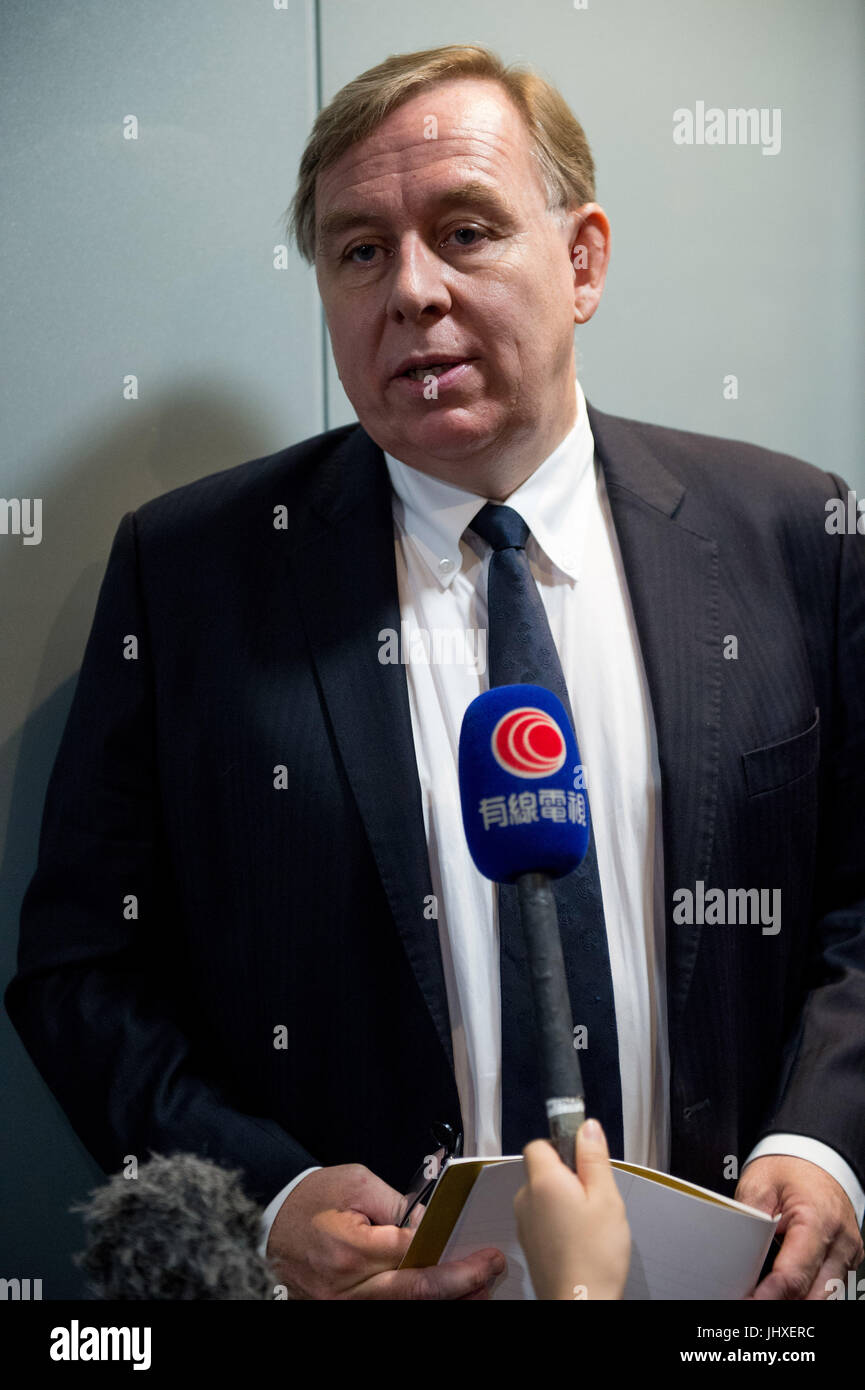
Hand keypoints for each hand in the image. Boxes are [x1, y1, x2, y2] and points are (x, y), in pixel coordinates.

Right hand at [266, 1163, 505, 1298]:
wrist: (269, 1223)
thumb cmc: (310, 1198)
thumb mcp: (356, 1183)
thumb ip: (397, 1204)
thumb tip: (430, 1225)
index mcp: (349, 1247)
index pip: (413, 1255)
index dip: (451, 1255)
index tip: (482, 1252)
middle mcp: (345, 1286)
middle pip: (413, 1292)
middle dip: (458, 1284)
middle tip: (489, 1272)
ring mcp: (342, 1305)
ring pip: (403, 1308)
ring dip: (444, 1300)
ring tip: (476, 1290)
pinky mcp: (341, 1310)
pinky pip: (385, 1308)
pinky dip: (417, 1302)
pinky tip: (443, 1296)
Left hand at [513, 1118, 630, 1299]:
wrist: (580, 1303)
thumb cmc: (594, 1258)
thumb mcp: (607, 1198)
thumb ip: (594, 1158)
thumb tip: (587, 1127)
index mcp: (543, 1181)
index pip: (540, 1143)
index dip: (563, 1145)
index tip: (584, 1157)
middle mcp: (526, 1199)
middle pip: (543, 1169)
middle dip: (568, 1176)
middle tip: (594, 1196)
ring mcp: (524, 1222)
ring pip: (543, 1194)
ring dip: (563, 1199)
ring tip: (589, 1222)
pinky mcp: (529, 1242)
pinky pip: (541, 1217)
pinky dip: (557, 1220)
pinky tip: (579, 1238)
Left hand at [735, 1155, 863, 1299]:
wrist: (815, 1154)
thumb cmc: (789, 1167)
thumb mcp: (759, 1185)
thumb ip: (750, 1222)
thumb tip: (737, 1258)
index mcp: (817, 1219)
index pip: (793, 1275)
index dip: (768, 1296)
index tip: (747, 1302)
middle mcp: (840, 1240)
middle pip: (812, 1294)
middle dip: (781, 1302)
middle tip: (749, 1301)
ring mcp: (848, 1251)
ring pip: (824, 1296)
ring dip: (795, 1299)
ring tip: (764, 1295)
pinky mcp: (847, 1258)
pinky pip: (830, 1287)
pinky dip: (807, 1291)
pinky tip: (784, 1290)